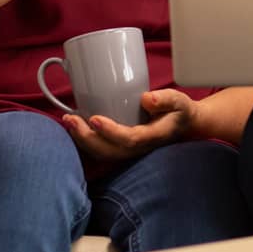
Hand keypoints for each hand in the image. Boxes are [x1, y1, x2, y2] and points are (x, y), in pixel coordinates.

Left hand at [60, 89, 196, 162]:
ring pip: (102, 153)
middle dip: (87, 137)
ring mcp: (129, 150)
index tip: (94, 118)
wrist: (184, 125)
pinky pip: (101, 149)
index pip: (129, 139)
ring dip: (82, 140)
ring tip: (68, 121)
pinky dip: (85, 140)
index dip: (110, 132)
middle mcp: (138, 148)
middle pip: (109, 151)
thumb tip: (146, 98)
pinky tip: (74, 126)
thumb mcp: (179, 100)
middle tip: (70, 119)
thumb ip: (166, 99)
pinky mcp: (122, 146)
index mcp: (152, 137)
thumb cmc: (179, 111)